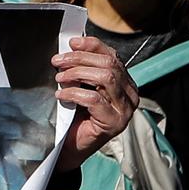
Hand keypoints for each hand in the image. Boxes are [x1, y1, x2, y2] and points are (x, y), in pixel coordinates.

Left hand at [52, 36, 139, 169]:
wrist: (69, 146)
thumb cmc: (74, 115)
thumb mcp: (80, 85)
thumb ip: (82, 68)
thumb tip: (73, 44)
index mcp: (124, 83)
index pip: (112, 56)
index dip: (92, 46)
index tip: (71, 43)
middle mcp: (130, 95)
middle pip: (109, 64)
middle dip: (80, 59)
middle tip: (57, 62)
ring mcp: (125, 110)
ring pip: (105, 78)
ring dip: (78, 73)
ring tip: (59, 78)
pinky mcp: (114, 123)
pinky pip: (94, 99)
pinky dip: (74, 93)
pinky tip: (61, 95)